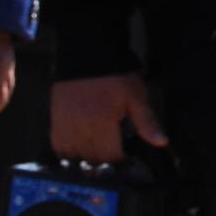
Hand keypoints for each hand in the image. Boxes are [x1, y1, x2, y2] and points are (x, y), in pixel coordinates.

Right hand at [50, 72, 166, 162]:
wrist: (88, 55)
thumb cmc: (116, 76)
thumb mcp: (136, 97)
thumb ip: (146, 122)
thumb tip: (160, 142)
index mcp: (102, 123)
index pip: (110, 156)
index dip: (121, 159)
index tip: (127, 156)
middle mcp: (80, 128)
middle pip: (92, 159)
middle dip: (105, 159)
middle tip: (114, 151)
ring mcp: (64, 125)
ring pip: (73, 155)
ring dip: (86, 156)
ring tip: (98, 148)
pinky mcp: (54, 120)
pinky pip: (58, 145)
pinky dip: (68, 149)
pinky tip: (80, 144)